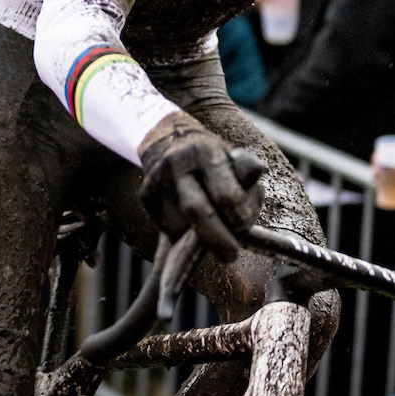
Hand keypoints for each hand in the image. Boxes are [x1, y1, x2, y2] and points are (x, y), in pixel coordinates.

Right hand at [138, 114, 266, 262]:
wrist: (169, 140)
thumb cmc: (212, 157)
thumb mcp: (234, 158)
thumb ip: (247, 182)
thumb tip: (250, 206)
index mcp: (205, 151)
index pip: (226, 194)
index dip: (239, 216)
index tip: (244, 227)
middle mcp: (177, 163)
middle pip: (196, 210)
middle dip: (216, 238)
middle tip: (230, 255)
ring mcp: (157, 180)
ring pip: (179, 225)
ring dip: (197, 238)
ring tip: (212, 233)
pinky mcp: (145, 195)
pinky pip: (164, 226)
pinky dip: (182, 234)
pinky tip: (191, 226)